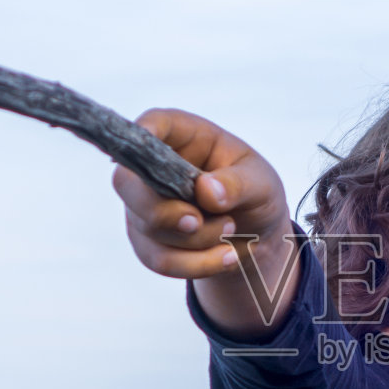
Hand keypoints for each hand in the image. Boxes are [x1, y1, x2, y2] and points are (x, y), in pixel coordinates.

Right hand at [111, 108, 290, 280]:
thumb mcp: (261, 182)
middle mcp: (152, 168)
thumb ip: (238, 183)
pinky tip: (226, 257)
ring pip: (150, 228)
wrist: (256, 233)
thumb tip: (206, 190)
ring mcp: (143, 205)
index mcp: (181, 136)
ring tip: (231, 230)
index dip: (141, 137)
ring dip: (197, 240)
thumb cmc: (254, 191)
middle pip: (128, 183)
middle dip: (164, 211)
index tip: (152, 155)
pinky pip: (159, 259)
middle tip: (198, 221)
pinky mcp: (148, 240)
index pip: (150, 124)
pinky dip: (196, 264)